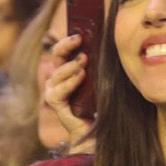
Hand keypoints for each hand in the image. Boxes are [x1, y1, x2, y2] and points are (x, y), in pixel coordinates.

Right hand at [40, 33, 94, 150]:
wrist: (101, 131)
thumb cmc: (105, 103)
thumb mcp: (104, 79)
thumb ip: (102, 64)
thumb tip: (110, 41)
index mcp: (69, 70)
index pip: (63, 51)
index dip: (68, 41)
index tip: (80, 34)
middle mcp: (59, 80)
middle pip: (55, 57)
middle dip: (65, 46)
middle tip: (79, 39)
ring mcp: (56, 93)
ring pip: (56, 74)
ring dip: (70, 65)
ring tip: (84, 60)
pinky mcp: (57, 106)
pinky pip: (57, 92)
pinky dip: (69, 82)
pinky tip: (80, 76)